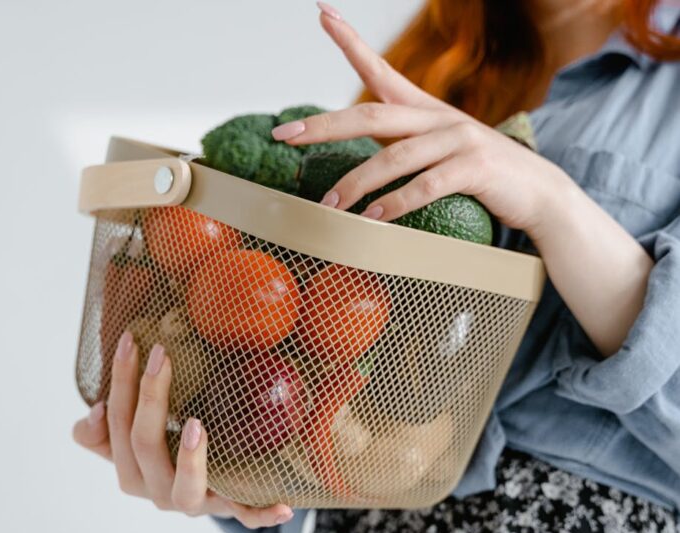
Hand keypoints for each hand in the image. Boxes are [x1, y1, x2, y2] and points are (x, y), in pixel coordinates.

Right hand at [72, 331, 294, 528]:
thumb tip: (94, 410)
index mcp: (128, 469)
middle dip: (150, 397)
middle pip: (143, 445)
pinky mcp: (228, 508)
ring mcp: (193, 502)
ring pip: (184, 489)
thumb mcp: (129, 436)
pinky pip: (246, 516)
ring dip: (189, 459)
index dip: (120, 383)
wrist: (205, 487)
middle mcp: (155, 490)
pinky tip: (284, 505)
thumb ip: (100, 430)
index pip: (115, 423)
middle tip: (162, 356)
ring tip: (196, 425)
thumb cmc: (165, 449)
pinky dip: (262, 513)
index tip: (131, 342)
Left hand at [271, 2, 576, 237]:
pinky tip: (372, 219)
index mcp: (425, 110)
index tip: (323, 13)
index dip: (350, 42)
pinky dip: (395, 204)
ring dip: (356, 183)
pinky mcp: (475, 169)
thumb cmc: (480, 175)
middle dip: (325, 125)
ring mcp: (458, 140)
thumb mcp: (438, 151)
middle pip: (372, 115)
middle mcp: (439, 117)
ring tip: (329, 205)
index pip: (381, 70)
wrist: (540, 194)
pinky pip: (425, 186)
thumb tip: (358, 150)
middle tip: (285, 136)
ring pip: (394, 157)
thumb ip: (401, 144)